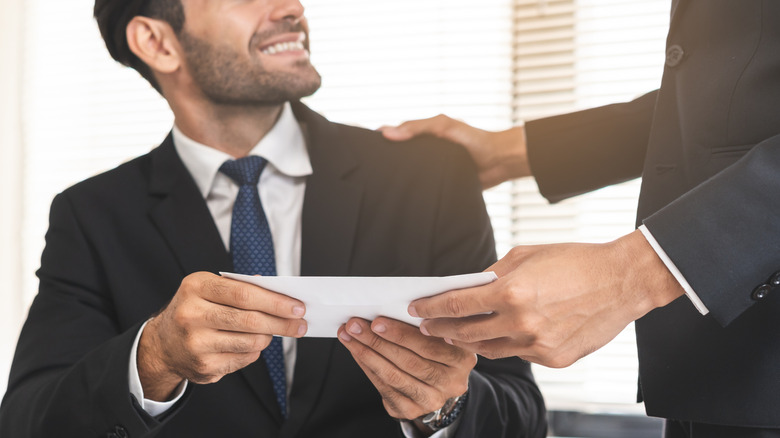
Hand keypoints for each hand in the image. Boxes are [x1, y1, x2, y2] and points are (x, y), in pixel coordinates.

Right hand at [138, 272, 306, 400]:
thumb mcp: (209, 289)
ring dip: (270, 337)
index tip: (297, 306)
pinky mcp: (203, 366)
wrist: (163, 345)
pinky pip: (244, 358)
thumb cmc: (196, 309)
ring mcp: (196, 343)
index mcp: (196, 287)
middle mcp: (192, 315)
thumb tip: (281, 293)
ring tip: (275, 332)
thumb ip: (241, 287)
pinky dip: (255, 350)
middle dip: (282, 322)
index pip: (244, 293)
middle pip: (250, 320)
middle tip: (301, 324)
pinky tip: (252, 343)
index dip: (275, 301)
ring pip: (251, 341)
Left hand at [337, 317, 475, 429]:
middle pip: (409, 360)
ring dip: (367, 353)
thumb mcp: (443, 337)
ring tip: (350, 337)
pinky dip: (368, 367)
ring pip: (394, 375)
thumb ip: (427, 327)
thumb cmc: (438, 352)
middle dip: (377, 340)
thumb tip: (387, 309)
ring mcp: (432, 399)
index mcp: (463, 358)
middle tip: (356, 326)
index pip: (429, 345)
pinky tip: (357, 353)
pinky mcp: (412, 410)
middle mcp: (451, 382)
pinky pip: (385, 388)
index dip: (401, 333)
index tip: (377, 321)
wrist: (440, 385)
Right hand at [379, 115, 530, 188]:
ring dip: (398, 177)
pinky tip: (401, 196)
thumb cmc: (475, 139)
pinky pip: (423, 187)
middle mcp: (427, 151)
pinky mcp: (441, 184)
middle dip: (385, 159)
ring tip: (377, 184)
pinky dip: (413, 190)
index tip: (363, 142)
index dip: (382, 136)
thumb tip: (387, 133)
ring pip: (410, 172)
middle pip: (400, 154)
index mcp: (426, 135)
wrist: (499, 161)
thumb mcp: (443, 126)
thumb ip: (417, 128)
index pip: (398, 133)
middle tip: (366, 167)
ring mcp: (433, 168)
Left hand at [409, 230, 684, 366]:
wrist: (622, 281)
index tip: (416, 309)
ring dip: (470, 342)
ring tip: (457, 334)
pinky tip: (502, 334)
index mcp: (512, 291)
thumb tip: (471, 286)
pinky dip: (508, 344)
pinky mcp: (554, 359)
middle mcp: (522, 322)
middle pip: (466, 333)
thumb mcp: (527, 255)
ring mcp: (538, 345)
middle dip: (442, 330)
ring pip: (490, 349)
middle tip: (427, 327)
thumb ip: (494, 274)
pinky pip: (519, 354)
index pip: (457, 305)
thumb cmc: (575, 261)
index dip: (431, 308)